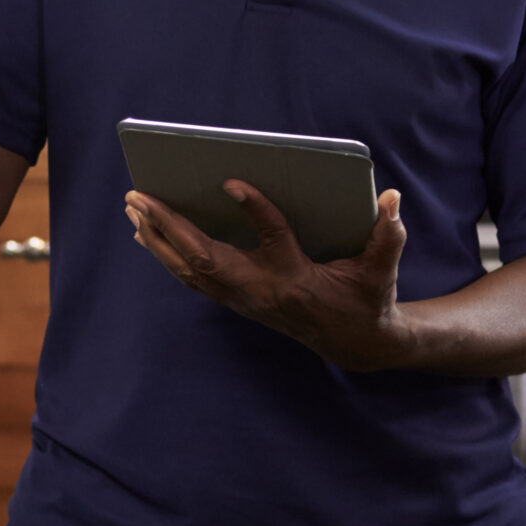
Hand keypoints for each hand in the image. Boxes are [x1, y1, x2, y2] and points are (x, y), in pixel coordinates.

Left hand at [125, 181, 415, 372]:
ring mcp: (245, 300)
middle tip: (138, 197)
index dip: (255, 211)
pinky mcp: (238, 301)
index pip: (273, 241)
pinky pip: (192, 279)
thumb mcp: (382, 270)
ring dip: (158, 241)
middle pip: (205, 260)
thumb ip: (388, 236)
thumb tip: (392, 199)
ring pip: (190, 273)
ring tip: (133, 209)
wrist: (357, 344)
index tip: (230, 181)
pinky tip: (147, 236)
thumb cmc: (369, 300)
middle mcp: (262, 291)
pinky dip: (167, 255)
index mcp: (296, 279)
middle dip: (169, 229)